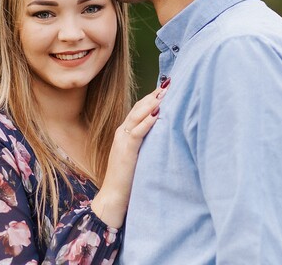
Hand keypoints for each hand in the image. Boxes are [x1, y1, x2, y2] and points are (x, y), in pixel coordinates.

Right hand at [90, 85, 167, 227]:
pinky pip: (137, 132)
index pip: (139, 110)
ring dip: (151, 104)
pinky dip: (147, 122)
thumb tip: (162, 133)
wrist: (113, 196)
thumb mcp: (138, 156)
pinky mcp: (126, 150)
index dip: (151, 98)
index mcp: (124, 133)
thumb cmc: (128, 179)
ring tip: (164, 94)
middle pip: (138, 108)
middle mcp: (122, 132)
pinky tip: (157, 115)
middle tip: (168, 84)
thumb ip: (145, 143)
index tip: (165, 88)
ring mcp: (122, 140)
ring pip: (137, 116)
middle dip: (153, 96)